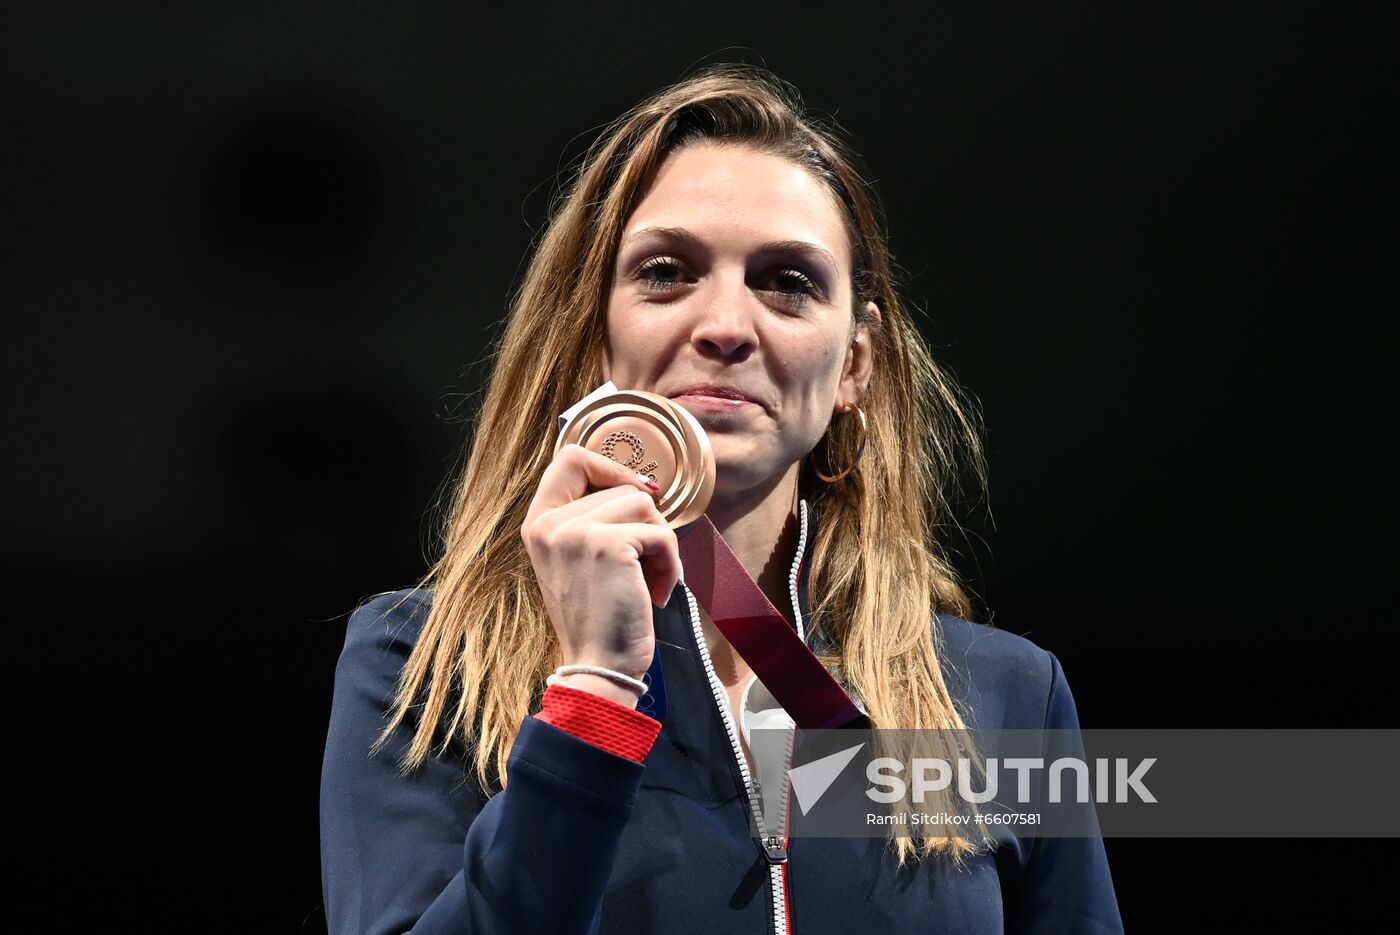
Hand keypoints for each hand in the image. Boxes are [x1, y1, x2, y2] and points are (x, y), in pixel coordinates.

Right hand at [521, 444, 682, 699]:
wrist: (599, 667)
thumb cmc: (600, 618)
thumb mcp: (580, 560)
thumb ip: (593, 519)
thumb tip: (641, 483)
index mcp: (538, 523)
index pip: (570, 458)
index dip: (611, 468)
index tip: (634, 496)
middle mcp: (548, 523)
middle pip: (621, 486)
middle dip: (646, 523)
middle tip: (641, 565)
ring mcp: (574, 532)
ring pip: (644, 504)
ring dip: (660, 544)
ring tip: (647, 582)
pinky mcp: (607, 544)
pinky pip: (661, 533)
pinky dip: (671, 564)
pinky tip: (657, 594)